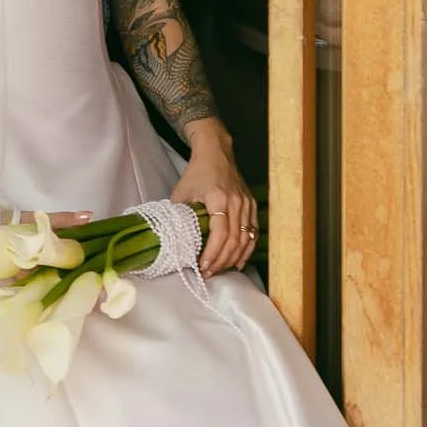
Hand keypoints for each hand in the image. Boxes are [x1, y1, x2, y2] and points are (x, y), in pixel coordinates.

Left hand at [170, 122, 256, 274]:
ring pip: (245, 239)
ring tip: (220, 271)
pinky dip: (247, 249)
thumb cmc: (197, 172)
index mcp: (218, 198)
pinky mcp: (251, 206)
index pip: (220, 232)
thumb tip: (173, 240)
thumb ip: (179, 216)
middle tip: (208, 274)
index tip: (203, 267)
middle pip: (234, 240)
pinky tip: (238, 261)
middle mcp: (236, 202)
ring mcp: (247, 204)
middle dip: (221, 261)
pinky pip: (253, 232)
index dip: (213, 253)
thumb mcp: (181, 193)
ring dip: (233, 258)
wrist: (216, 153)